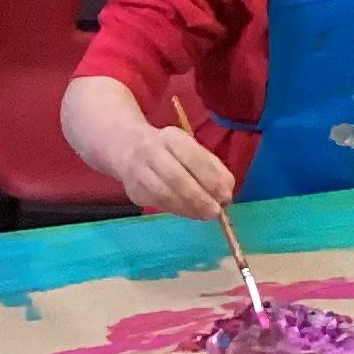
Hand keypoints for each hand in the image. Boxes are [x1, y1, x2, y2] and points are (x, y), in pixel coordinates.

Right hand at [120, 122, 236, 224]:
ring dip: (188, 208)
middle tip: (215, 212)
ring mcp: (138, 172)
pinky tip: (191, 213)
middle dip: (199, 198)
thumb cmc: (170, 151)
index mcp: (172, 137)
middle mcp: (151, 151)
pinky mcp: (133, 191)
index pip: (193, 157)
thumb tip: (226, 193)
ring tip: (205, 216)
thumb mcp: (192, 149)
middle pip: (176, 177)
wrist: (128, 148)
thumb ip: (212, 168)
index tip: (226, 196)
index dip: (211, 178)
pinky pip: (158, 204)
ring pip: (164, 194)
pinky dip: (178, 210)